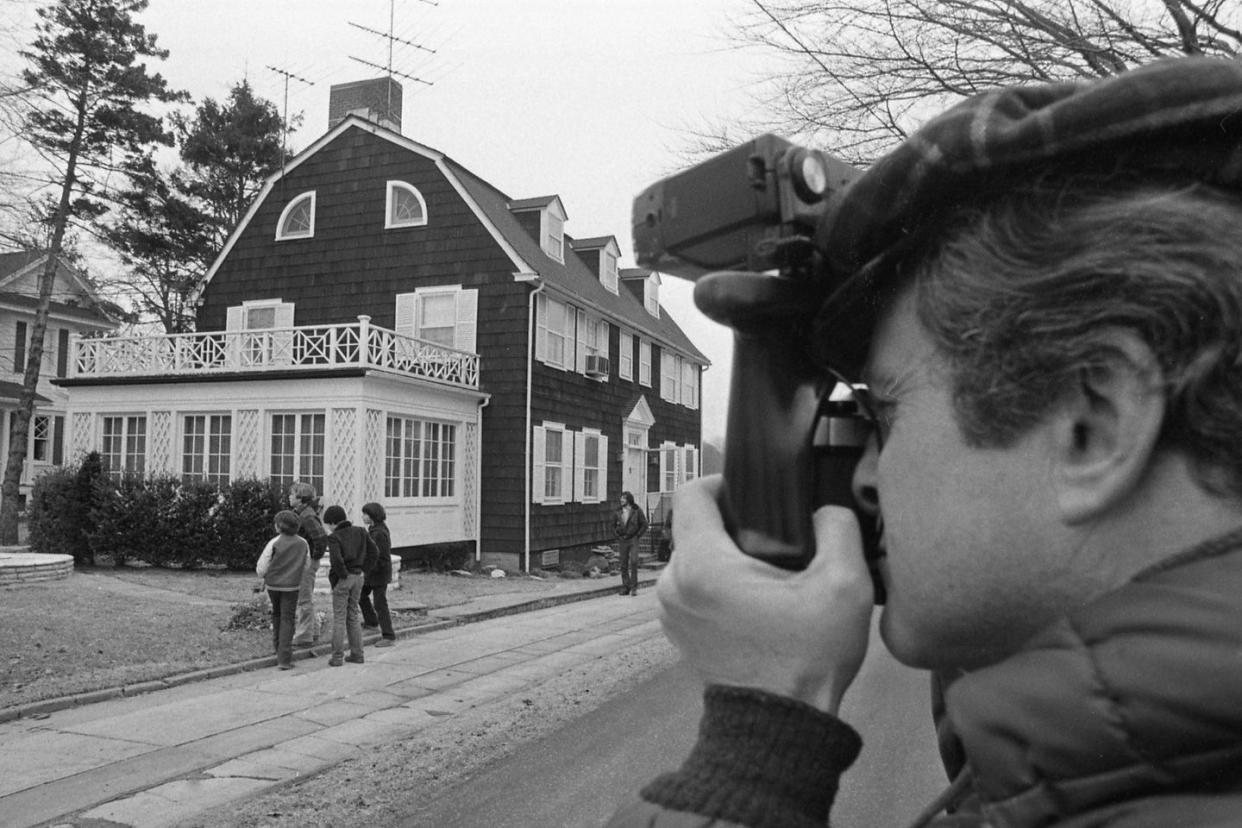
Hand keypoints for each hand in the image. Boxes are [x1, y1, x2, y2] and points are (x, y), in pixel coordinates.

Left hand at [656, 475, 873, 714]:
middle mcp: (673, 583)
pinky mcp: (678, 631)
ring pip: (694, 556)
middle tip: (778, 538)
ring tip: (771, 571)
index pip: (690, 492)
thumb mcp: (844, 585)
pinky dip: (719, 582)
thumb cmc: (808, 656)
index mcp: (701, 564)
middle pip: (695, 526)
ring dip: (727, 555)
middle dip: (734, 523)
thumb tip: (824, 511)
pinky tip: (757, 598)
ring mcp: (669, 610)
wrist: (780, 730)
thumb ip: (838, 529)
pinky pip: (693, 586)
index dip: (723, 481)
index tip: (756, 493)